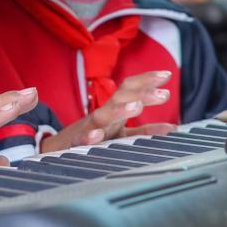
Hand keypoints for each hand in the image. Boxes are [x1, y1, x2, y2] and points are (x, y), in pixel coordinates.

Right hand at [39, 71, 175, 152]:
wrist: (54, 151)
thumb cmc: (92, 138)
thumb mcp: (121, 134)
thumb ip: (145, 130)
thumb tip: (172, 127)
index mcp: (113, 109)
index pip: (129, 88)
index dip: (147, 80)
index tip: (167, 75)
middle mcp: (102, 115)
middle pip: (119, 97)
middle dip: (141, 93)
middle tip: (164, 94)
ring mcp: (88, 128)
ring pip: (103, 116)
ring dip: (119, 110)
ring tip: (136, 107)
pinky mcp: (75, 144)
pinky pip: (82, 140)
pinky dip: (89, 137)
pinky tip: (98, 136)